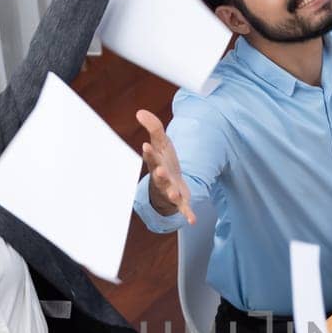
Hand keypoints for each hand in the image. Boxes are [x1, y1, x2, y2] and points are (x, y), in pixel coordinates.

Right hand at [136, 108, 195, 223]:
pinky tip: (192, 220)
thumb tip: (140, 112)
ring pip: (170, 191)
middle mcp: (162, 177)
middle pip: (159, 175)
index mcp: (156, 163)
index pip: (151, 157)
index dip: (149, 152)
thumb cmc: (163, 161)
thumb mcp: (161, 143)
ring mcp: (170, 189)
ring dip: (172, 192)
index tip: (146, 146)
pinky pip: (183, 208)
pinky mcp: (180, 200)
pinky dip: (187, 214)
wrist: (170, 183)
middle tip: (160, 171)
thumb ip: (153, 127)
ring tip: (174, 193)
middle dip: (159, 174)